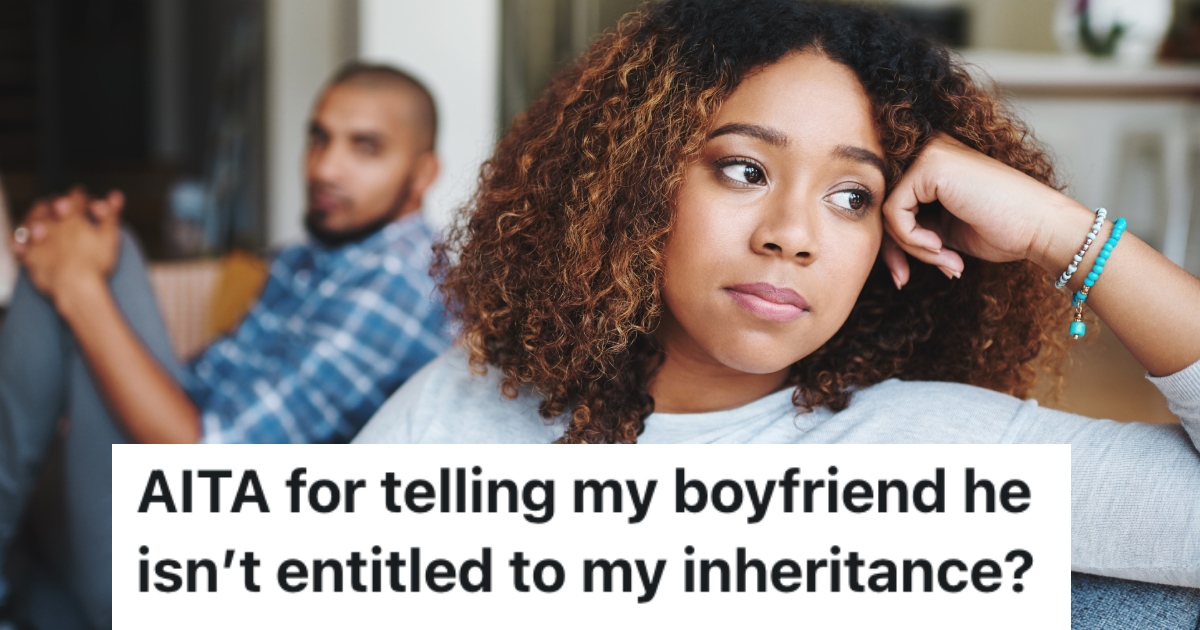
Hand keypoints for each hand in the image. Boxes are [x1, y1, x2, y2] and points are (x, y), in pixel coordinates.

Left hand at [13, 188, 123, 305]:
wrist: (76, 286)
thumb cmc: (96, 262)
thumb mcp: (110, 236)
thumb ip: (111, 213)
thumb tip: (115, 195)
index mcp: (73, 217)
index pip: (75, 198)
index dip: (80, 195)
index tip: (81, 195)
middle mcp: (52, 224)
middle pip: (49, 205)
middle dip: (53, 203)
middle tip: (59, 205)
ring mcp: (38, 240)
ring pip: (31, 220)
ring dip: (35, 217)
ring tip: (41, 220)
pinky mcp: (30, 257)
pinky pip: (20, 245)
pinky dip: (21, 242)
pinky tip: (25, 243)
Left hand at [880, 133, 1086, 285]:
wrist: (1041, 228)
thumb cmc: (1004, 230)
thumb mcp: (944, 232)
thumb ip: (913, 230)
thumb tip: (882, 252)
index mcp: (933, 164)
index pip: (892, 205)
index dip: (893, 245)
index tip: (902, 275)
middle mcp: (928, 151)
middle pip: (883, 207)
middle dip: (894, 250)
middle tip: (905, 279)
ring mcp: (929, 154)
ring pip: (887, 212)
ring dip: (911, 248)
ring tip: (944, 259)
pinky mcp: (929, 166)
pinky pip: (894, 212)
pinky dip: (911, 240)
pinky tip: (941, 247)